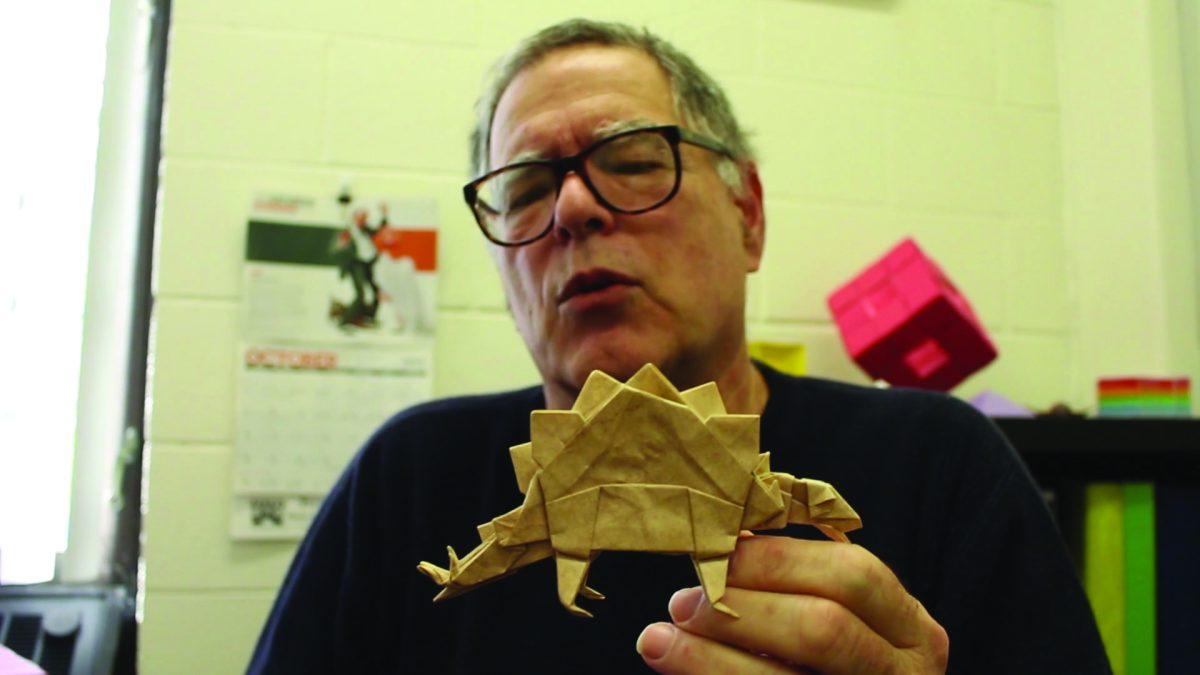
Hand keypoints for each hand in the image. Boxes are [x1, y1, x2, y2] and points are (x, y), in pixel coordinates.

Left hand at [636, 535, 948, 673]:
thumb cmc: (834, 671)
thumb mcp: (844, 626)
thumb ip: (798, 590)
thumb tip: (728, 543)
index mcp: (914, 631)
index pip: (854, 574)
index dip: (777, 559)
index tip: (717, 552)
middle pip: (825, 627)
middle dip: (742, 608)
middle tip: (683, 602)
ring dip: (710, 657)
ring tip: (659, 639)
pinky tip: (678, 664)